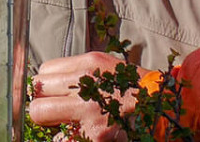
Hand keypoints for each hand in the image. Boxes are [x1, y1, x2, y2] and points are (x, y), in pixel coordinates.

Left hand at [27, 52, 151, 141]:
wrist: (164, 110)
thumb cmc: (133, 90)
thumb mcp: (106, 67)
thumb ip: (78, 71)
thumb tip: (50, 81)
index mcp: (88, 65)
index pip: (44, 71)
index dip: (47, 85)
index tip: (54, 94)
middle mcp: (84, 85)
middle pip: (35, 91)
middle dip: (42, 102)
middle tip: (56, 111)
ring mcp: (87, 112)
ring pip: (39, 114)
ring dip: (49, 122)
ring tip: (68, 125)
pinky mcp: (93, 137)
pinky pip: (60, 138)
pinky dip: (65, 138)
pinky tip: (78, 136)